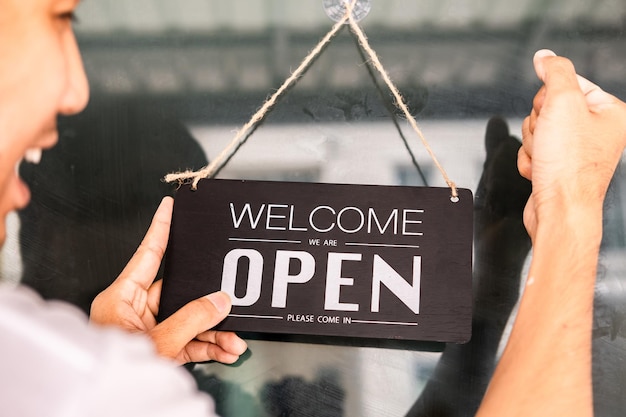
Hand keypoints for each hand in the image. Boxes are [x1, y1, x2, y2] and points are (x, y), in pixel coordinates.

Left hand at [90, 197, 247, 363]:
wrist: (114, 407)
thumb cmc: (115, 373)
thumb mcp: (159, 343)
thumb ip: (192, 320)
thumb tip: (219, 301)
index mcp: (121, 298)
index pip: (147, 255)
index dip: (161, 229)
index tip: (171, 207)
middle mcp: (135, 311)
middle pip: (179, 294)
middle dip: (209, 303)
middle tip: (229, 297)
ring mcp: (150, 330)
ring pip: (190, 320)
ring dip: (215, 332)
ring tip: (235, 339)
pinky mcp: (162, 349)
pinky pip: (190, 341)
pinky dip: (209, 347)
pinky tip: (227, 351)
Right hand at [518, 49, 625, 238]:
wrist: (559, 210)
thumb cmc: (569, 167)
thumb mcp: (562, 102)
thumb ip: (554, 72)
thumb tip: (545, 56)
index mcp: (609, 112)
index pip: (567, 83)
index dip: (549, 97)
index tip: (553, 112)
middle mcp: (597, 131)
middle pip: (548, 108)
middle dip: (538, 125)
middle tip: (549, 139)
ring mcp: (577, 151)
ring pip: (537, 130)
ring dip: (532, 144)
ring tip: (546, 158)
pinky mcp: (559, 167)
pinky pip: (533, 152)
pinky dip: (530, 161)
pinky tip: (541, 171)